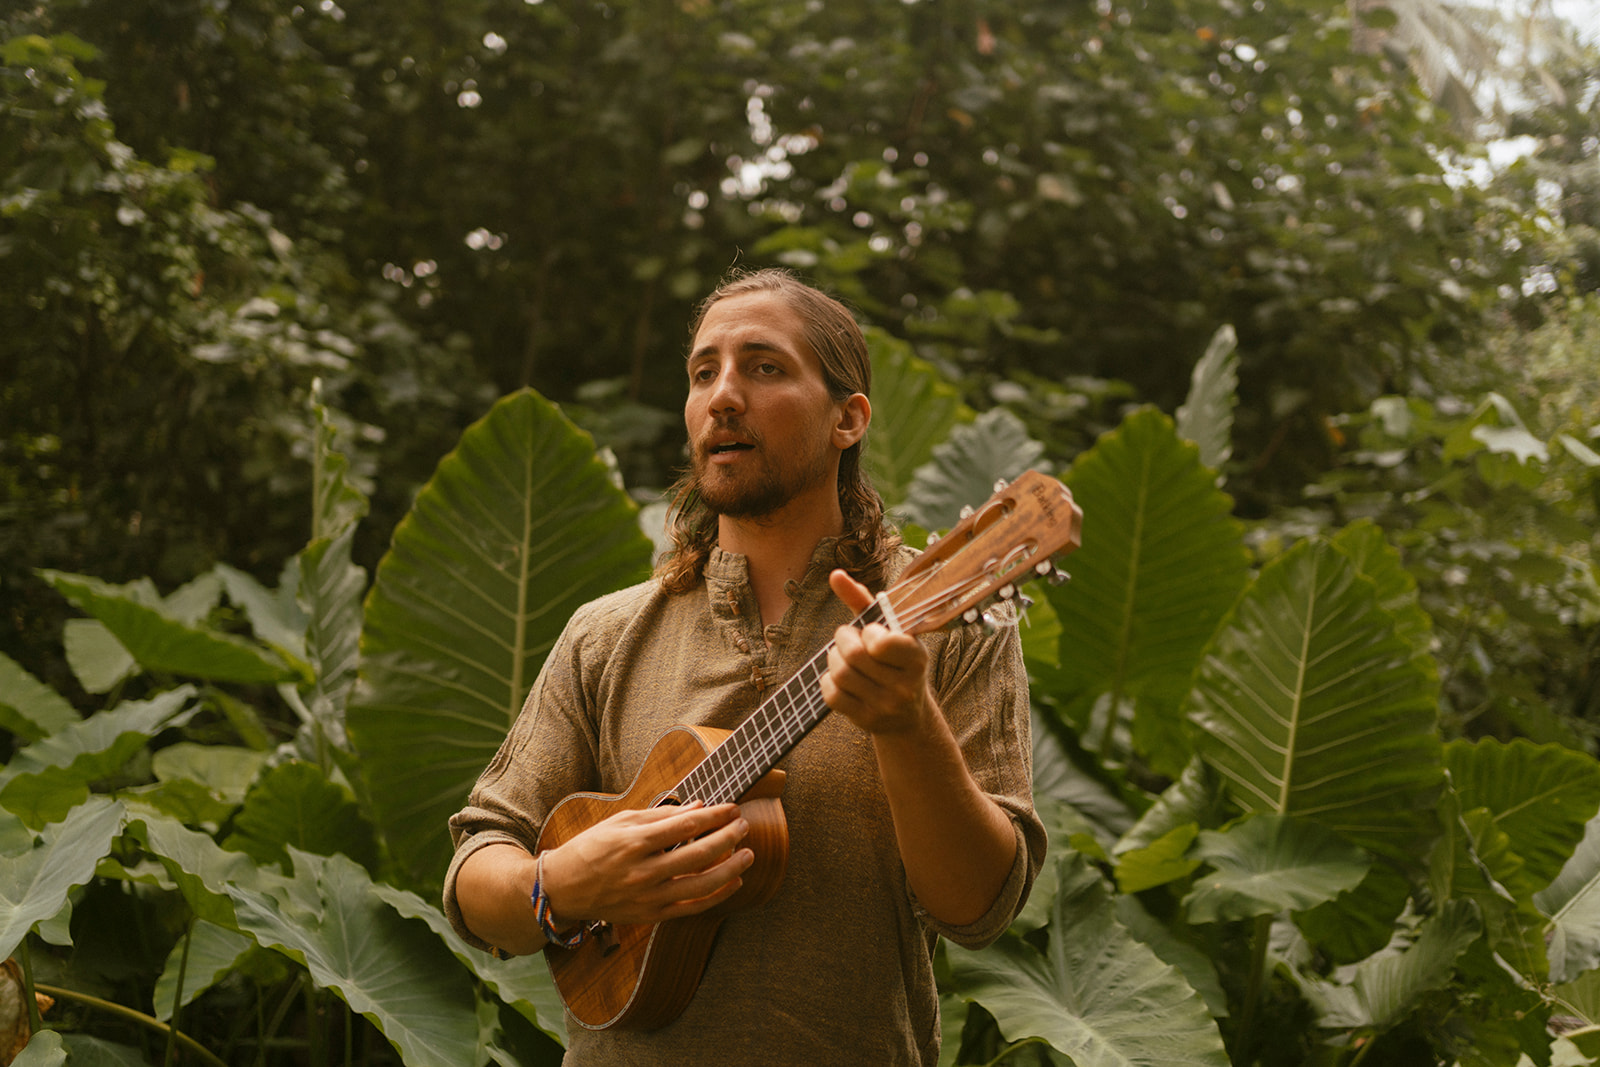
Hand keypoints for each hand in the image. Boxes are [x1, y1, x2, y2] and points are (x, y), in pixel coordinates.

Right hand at [540, 801, 753, 927]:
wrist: (563, 888)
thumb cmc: (591, 848)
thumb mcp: (620, 822)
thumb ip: (660, 815)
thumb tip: (697, 807)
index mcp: (634, 842)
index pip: (684, 826)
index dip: (713, 816)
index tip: (732, 807)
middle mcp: (643, 871)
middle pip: (697, 854)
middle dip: (727, 837)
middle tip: (743, 825)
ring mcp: (649, 897)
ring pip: (701, 884)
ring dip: (730, 868)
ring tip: (748, 854)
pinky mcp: (652, 915)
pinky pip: (692, 907)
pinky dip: (717, 896)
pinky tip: (734, 882)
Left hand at [822, 569, 934, 735]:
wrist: (908, 715)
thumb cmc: (895, 660)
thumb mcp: (890, 631)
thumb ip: (863, 602)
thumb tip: (835, 574)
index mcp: (916, 658)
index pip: (881, 643)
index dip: (868, 632)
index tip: (871, 632)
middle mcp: (904, 685)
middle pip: (853, 655)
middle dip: (842, 639)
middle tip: (846, 637)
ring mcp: (885, 706)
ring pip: (840, 674)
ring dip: (833, 658)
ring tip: (842, 655)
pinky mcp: (866, 721)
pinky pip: (831, 695)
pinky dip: (827, 680)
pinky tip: (839, 677)